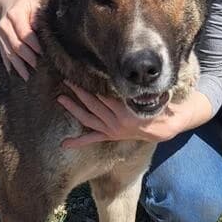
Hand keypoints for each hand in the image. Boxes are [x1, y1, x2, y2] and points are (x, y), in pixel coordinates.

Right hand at [0, 0, 45, 79]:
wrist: (8, 2)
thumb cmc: (28, 5)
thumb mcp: (36, 4)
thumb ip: (40, 17)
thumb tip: (46, 33)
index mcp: (15, 15)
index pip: (25, 34)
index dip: (34, 45)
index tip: (45, 54)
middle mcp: (5, 25)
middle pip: (16, 45)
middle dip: (29, 59)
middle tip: (40, 69)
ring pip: (9, 53)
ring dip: (19, 67)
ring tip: (29, 78)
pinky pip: (4, 55)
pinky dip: (10, 66)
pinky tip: (16, 75)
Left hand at [57, 82, 176, 147]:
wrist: (160, 127)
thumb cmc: (154, 108)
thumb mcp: (146, 97)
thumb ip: (133, 90)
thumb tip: (122, 77)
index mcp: (125, 113)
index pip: (104, 99)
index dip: (93, 89)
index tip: (81, 77)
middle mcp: (115, 123)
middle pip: (93, 106)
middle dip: (80, 93)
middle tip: (68, 82)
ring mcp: (110, 130)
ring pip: (88, 119)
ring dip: (74, 109)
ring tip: (61, 99)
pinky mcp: (108, 135)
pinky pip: (92, 139)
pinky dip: (79, 141)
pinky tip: (65, 144)